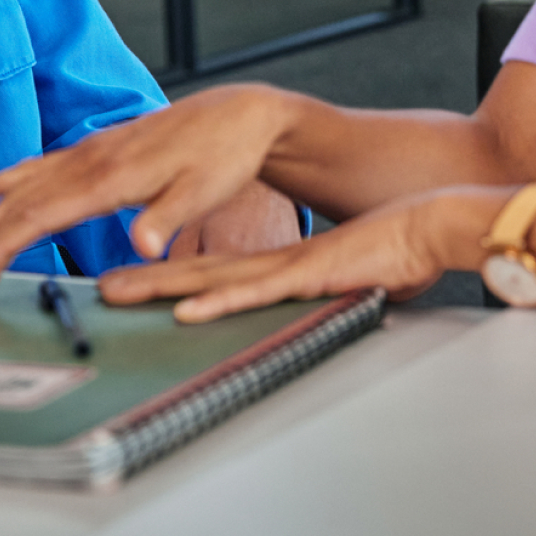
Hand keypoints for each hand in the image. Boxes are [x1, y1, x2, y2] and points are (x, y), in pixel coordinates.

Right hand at [0, 84, 300, 307]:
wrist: (238, 115)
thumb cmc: (222, 154)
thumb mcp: (204, 191)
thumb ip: (167, 218)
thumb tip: (144, 245)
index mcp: (110, 176)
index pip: (40, 216)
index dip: (2, 247)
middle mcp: (90, 160)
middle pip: (21, 204)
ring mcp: (88, 152)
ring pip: (22, 187)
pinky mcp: (95, 151)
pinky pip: (36, 168)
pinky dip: (3, 182)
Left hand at [100, 193, 446, 322]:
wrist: (431, 225)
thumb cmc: (398, 250)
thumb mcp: (346, 277)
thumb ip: (321, 290)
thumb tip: (311, 300)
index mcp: (279, 262)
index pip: (212, 270)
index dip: (170, 275)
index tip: (134, 280)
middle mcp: (273, 261)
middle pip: (197, 271)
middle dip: (148, 280)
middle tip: (104, 285)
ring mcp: (287, 266)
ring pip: (212, 279)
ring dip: (163, 288)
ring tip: (121, 291)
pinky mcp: (309, 275)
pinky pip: (257, 293)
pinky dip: (220, 303)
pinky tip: (188, 310)